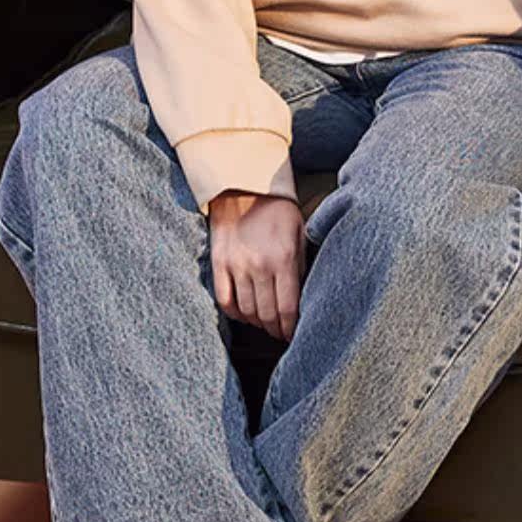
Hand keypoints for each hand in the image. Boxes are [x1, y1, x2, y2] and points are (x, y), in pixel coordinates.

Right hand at [207, 191, 306, 340]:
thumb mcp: (300, 233)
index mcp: (283, 258)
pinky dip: (236, 313)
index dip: (291, 328)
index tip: (295, 334)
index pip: (288, 308)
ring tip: (266, 324)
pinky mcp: (218, 264)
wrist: (244, 188)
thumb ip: (301, 265)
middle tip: (281, 333)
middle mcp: (259, 266)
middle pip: (267, 315)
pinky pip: (225, 301)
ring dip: (258, 323)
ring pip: (246, 311)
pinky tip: (245, 313)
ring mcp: (236, 266)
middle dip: (276, 330)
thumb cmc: (278, 210)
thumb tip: (303, 297)